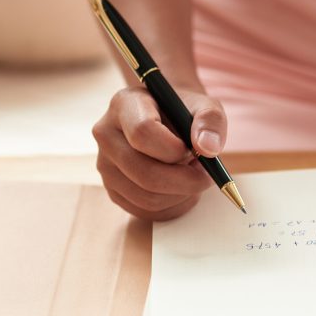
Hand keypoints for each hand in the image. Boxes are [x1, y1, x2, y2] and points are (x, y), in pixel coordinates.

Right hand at [92, 85, 226, 220]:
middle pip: (144, 172)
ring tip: (193, 176)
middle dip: (184, 180)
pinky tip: (182, 188)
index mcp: (124, 105)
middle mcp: (107, 135)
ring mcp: (105, 165)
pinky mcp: (113, 190)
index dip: (174, 149)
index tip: (195, 151)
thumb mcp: (203, 105)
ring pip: (147, 197)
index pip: (142, 132)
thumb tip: (207, 148)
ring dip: (181, 194)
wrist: (167, 121)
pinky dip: (173, 206)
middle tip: (206, 174)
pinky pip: (145, 211)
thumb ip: (210, 120)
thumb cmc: (183, 112)